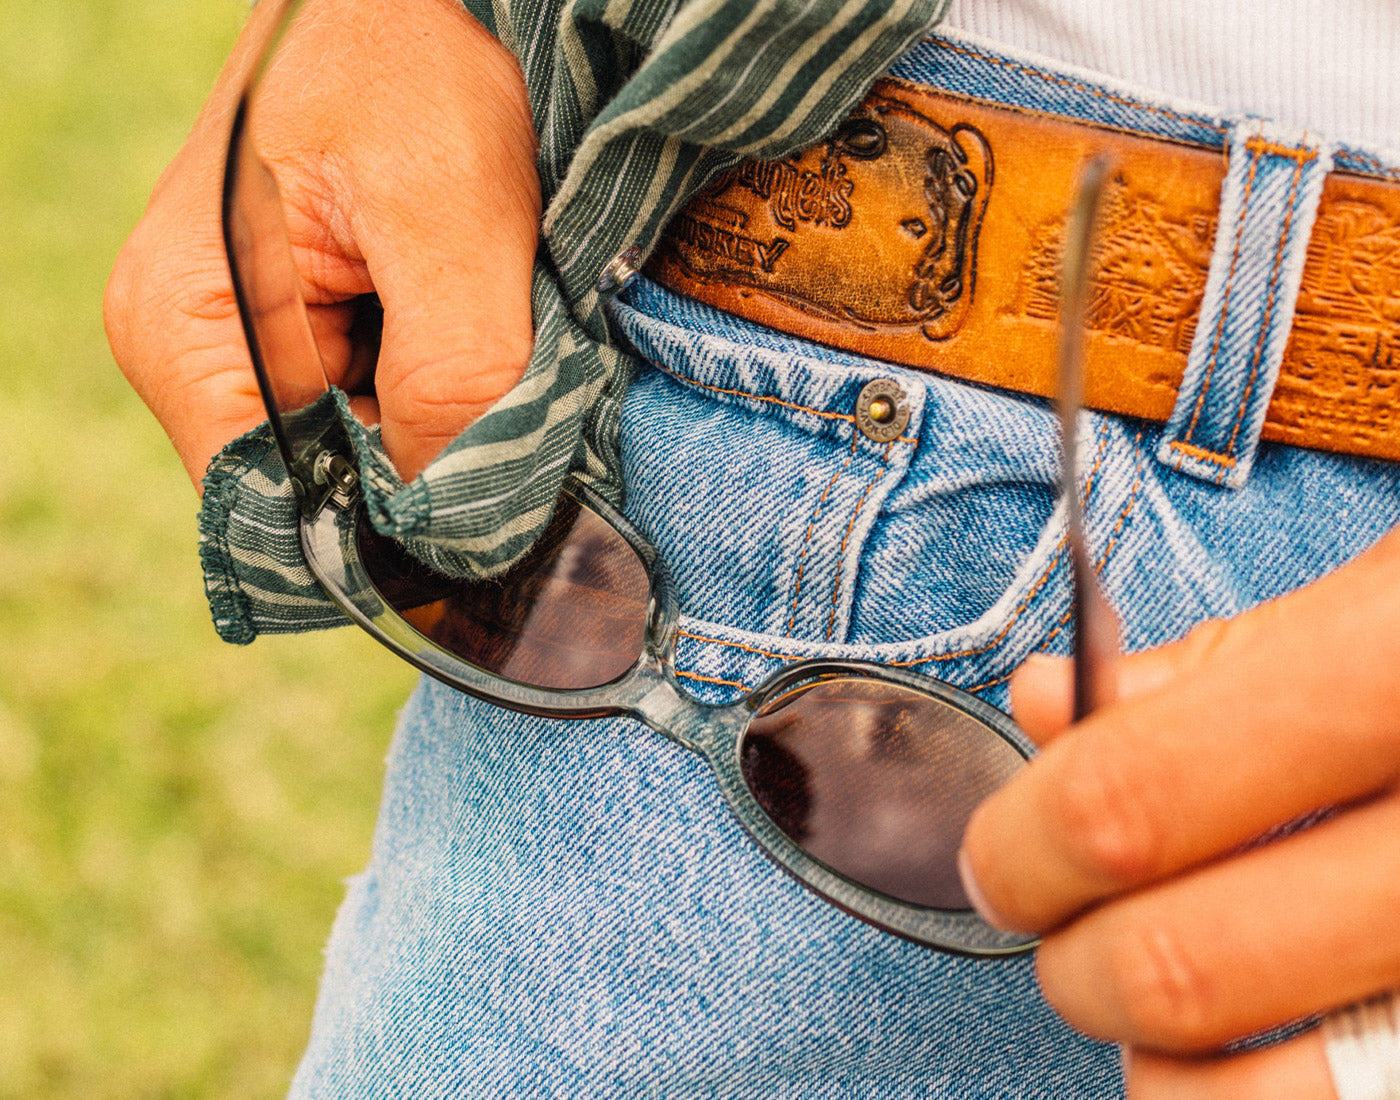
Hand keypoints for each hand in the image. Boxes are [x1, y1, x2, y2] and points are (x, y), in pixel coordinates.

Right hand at [105, 0, 539, 486]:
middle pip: (319, 492)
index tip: (490, 521)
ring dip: (440, 434)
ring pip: (356, 458)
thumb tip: (458, 524)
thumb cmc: (406, 64)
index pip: (276, 510)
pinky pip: (373, 412)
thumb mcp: (448, 214)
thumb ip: (453, 375)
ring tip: (491, 353)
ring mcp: (240, 347)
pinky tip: (470, 340)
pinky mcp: (294, 334)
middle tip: (516, 424)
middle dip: (425, 478)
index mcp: (186, 332)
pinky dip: (438, 399)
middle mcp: (192, 355)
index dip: (386, 533)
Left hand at [960, 525, 1399, 1097]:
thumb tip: (1046, 708)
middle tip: (1067, 943)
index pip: (1139, 798)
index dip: (1026, 843)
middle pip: (1188, 969)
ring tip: (1178, 1018)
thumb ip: (1228, 659)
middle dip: (1081, 972)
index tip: (1004, 861)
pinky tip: (1289, 1048)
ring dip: (1176, 1079)